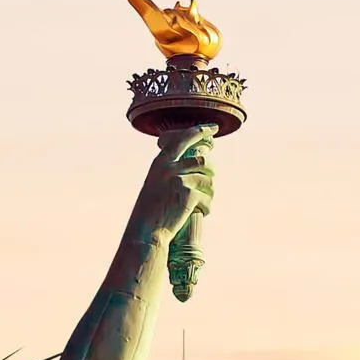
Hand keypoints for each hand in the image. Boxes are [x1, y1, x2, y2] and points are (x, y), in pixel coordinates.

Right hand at [143, 124, 216, 239]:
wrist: (147, 231)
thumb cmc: (151, 211)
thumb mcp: (156, 184)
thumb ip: (171, 171)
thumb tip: (196, 163)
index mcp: (160, 162)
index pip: (182, 138)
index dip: (199, 131)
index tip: (212, 127)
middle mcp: (169, 167)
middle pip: (202, 160)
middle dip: (211, 170)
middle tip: (212, 179)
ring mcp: (178, 180)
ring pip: (208, 180)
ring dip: (209, 192)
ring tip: (203, 203)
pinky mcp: (188, 195)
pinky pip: (208, 197)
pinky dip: (207, 206)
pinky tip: (202, 212)